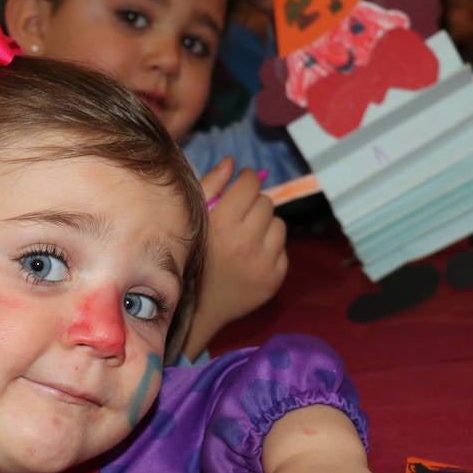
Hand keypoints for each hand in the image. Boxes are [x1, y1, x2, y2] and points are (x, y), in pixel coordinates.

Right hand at [182, 159, 287, 358]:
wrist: (196, 310)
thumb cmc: (189, 258)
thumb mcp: (190, 219)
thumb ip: (210, 187)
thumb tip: (233, 162)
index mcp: (221, 224)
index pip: (251, 185)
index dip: (247, 179)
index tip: (242, 183)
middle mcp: (245, 242)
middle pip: (266, 202)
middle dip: (254, 204)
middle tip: (239, 216)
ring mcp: (263, 263)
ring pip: (279, 224)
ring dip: (265, 225)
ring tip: (246, 237)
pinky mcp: (275, 279)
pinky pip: (283, 249)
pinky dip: (270, 249)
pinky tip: (251, 257)